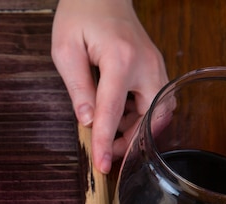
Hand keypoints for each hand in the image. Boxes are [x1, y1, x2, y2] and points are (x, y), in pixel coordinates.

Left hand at [52, 0, 167, 172]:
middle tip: (107, 152)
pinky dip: (140, 115)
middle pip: (151, 116)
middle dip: (132, 140)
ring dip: (136, 129)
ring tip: (109, 133)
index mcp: (120, 59)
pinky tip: (119, 116)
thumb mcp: (66, 51)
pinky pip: (156, 101)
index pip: (113, 111)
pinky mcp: (155, 67)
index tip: (101, 166)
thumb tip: (87, 121)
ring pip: (158, 111)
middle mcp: (146, 64)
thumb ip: (78, 88)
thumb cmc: (79, 16)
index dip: (106, 142)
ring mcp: (155, 65)